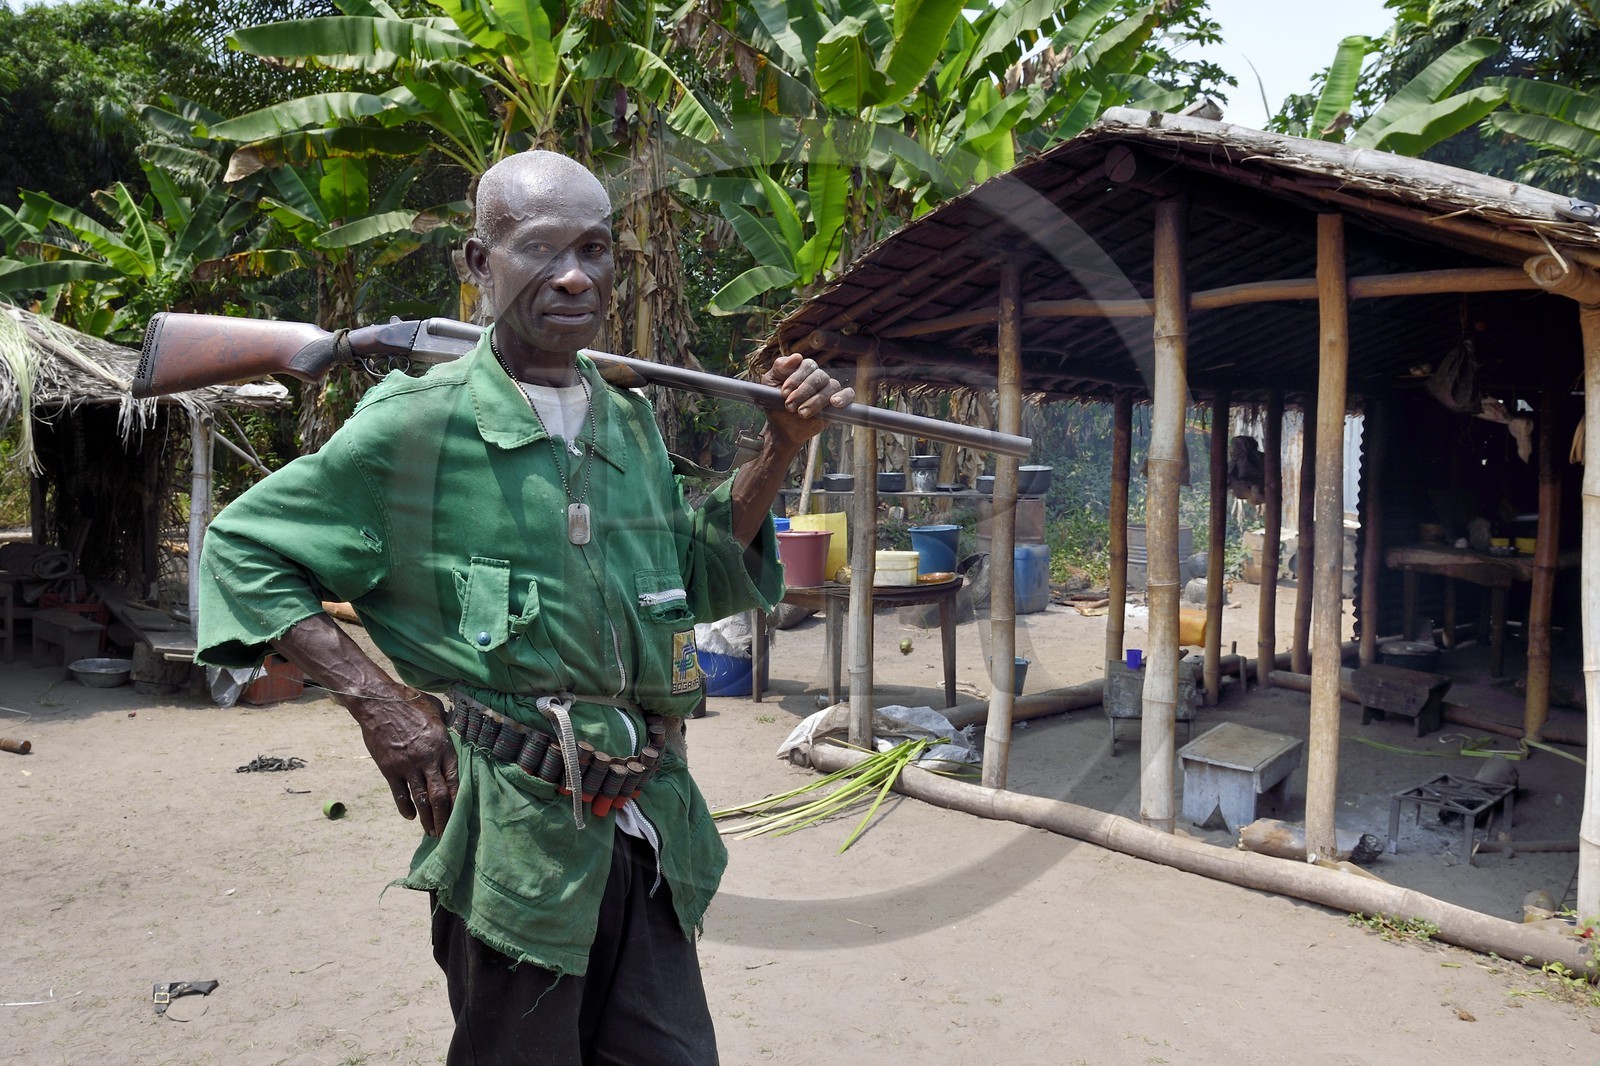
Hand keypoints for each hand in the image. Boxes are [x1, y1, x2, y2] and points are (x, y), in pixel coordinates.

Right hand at [351, 689, 457, 836]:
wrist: (378, 701)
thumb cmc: (410, 702)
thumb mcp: (436, 710)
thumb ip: (446, 726)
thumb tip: (452, 732)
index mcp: (442, 746)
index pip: (454, 780)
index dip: (458, 800)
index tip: (462, 814)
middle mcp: (427, 759)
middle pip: (439, 796)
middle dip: (444, 817)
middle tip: (446, 832)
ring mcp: (407, 766)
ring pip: (420, 799)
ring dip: (427, 819)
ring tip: (431, 832)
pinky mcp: (389, 769)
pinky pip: (399, 794)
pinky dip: (406, 808)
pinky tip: (411, 816)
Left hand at [762, 353, 853, 449]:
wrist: (781, 427)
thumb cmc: (774, 402)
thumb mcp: (769, 384)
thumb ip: (779, 368)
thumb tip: (796, 357)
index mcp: (803, 369)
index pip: (807, 365)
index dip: (796, 378)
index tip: (783, 393)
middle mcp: (818, 377)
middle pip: (819, 376)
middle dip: (803, 392)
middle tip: (789, 406)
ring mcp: (829, 390)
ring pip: (832, 386)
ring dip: (816, 400)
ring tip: (802, 413)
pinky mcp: (837, 404)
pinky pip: (848, 394)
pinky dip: (844, 397)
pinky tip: (835, 403)